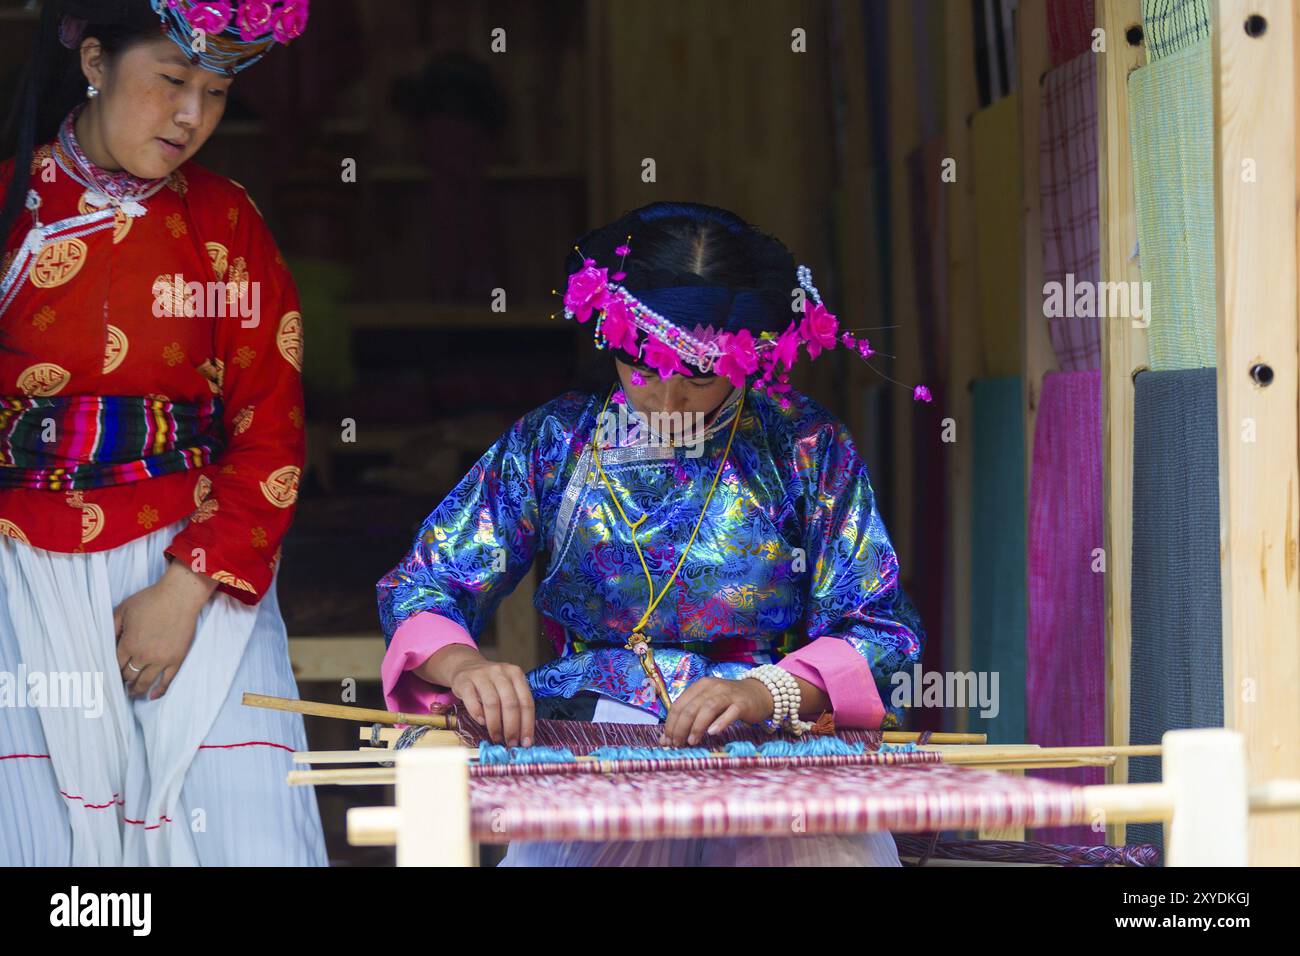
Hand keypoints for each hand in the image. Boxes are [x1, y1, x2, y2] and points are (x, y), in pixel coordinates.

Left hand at [114, 559, 215, 699]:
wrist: (180, 596)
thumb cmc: (151, 600)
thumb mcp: (123, 610)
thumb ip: (112, 627)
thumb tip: (103, 642)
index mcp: (128, 644)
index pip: (115, 665)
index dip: (110, 671)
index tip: (108, 676)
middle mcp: (144, 656)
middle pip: (129, 676)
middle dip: (123, 680)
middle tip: (120, 684)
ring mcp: (162, 659)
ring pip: (145, 682)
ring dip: (137, 690)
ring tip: (132, 693)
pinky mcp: (177, 659)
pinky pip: (168, 680)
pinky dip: (160, 690)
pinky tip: (153, 695)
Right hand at [427, 646, 534, 746]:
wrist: (466, 666)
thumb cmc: (491, 683)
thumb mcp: (507, 688)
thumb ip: (515, 706)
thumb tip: (522, 736)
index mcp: (516, 674)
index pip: (526, 701)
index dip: (527, 724)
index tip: (526, 742)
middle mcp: (500, 672)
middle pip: (510, 703)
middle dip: (512, 728)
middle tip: (511, 743)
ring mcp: (482, 675)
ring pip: (492, 703)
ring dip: (495, 725)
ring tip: (497, 737)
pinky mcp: (464, 681)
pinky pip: (472, 699)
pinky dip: (477, 713)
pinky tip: (481, 723)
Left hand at [660, 676, 773, 746]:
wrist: (759, 693)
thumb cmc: (729, 701)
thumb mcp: (707, 704)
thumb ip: (690, 717)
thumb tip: (667, 738)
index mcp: (699, 686)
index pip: (678, 705)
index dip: (670, 724)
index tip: (666, 741)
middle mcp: (712, 687)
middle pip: (691, 707)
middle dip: (680, 727)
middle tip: (677, 744)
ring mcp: (728, 694)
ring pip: (707, 708)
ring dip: (697, 726)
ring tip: (691, 741)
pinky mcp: (742, 704)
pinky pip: (730, 713)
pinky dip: (720, 722)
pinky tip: (712, 733)